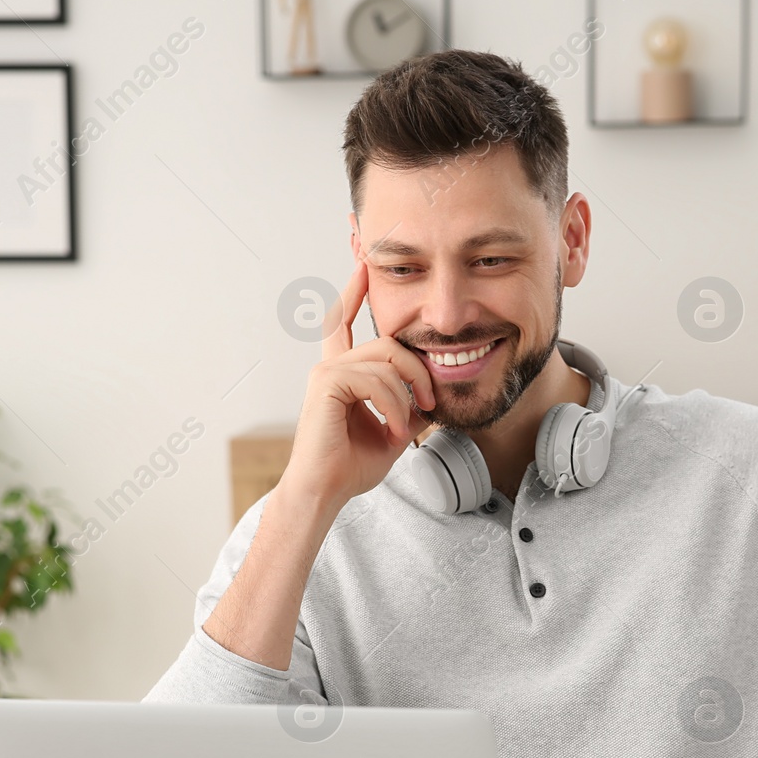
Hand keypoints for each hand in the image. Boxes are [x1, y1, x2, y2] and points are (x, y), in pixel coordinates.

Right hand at [278, 255, 436, 507]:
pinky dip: (394, 405)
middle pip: (386, 343)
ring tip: (407, 426)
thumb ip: (410, 409)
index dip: (355, 293)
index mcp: (342, 374)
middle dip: (416, 368)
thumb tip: (431, 399)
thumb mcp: (393, 432)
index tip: (365, 267)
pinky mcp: (327, 384)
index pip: (345, 323)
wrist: (325, 491)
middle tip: (430, 402)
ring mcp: (326, 373)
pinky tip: (394, 429)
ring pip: (385, 360)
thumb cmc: (350, 467)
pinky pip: (375, 380)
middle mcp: (331, 367)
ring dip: (407, 395)